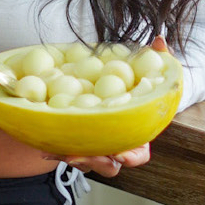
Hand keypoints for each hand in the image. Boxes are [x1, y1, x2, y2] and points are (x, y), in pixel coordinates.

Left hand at [51, 36, 168, 176]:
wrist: (95, 88)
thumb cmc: (126, 82)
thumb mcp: (139, 67)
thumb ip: (153, 56)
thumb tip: (159, 39)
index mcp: (134, 132)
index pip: (139, 154)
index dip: (130, 156)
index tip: (118, 153)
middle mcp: (114, 145)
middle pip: (110, 165)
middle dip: (95, 162)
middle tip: (80, 154)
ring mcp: (94, 148)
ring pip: (86, 163)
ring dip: (74, 159)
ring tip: (63, 151)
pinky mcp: (74, 144)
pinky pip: (66, 153)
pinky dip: (56, 150)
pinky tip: (45, 147)